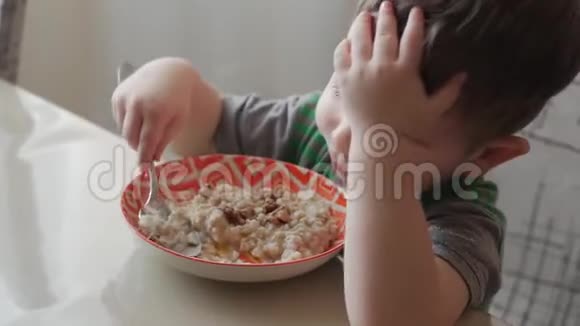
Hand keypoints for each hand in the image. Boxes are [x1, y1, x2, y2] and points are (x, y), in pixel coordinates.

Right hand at [111, 58, 197, 162]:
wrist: (169, 72)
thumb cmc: (177, 100)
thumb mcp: (178, 121)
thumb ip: (164, 141)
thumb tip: (151, 158)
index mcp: (156, 112)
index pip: (146, 142)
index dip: (144, 158)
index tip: (143, 169)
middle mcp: (137, 104)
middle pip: (131, 138)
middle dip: (139, 146)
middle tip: (148, 146)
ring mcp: (125, 99)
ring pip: (124, 130)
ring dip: (134, 134)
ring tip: (148, 123)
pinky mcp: (117, 96)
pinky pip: (119, 119)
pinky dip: (128, 122)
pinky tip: (140, 114)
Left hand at [334, 2, 465, 150]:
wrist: (377, 144)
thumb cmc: (407, 130)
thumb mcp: (433, 111)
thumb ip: (449, 92)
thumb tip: (464, 76)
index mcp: (405, 72)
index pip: (412, 39)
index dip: (415, 23)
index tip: (416, 11)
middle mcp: (381, 68)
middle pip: (384, 34)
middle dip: (386, 17)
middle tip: (387, 5)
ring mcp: (360, 73)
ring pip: (359, 40)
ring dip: (362, 25)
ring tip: (365, 16)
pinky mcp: (344, 82)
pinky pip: (341, 57)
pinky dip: (343, 46)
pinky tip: (347, 41)